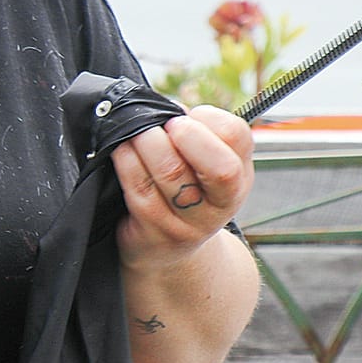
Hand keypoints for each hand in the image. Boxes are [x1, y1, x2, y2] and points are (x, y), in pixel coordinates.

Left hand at [110, 105, 253, 273]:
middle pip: (220, 167)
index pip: (238, 138)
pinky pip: (139, 188)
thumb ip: (195, 135)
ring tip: (136, 133)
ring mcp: (190, 222)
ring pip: (170, 172)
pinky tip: (121, 151)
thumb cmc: (182, 194)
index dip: (209, 119)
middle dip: (187, 136)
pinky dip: (126, 160)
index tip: (187, 116)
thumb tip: (168, 108)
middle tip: (166, 126)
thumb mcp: (203, 168)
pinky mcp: (156, 232)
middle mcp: (223, 203)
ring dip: (146, 141)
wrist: (168, 254)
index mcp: (240, 176)